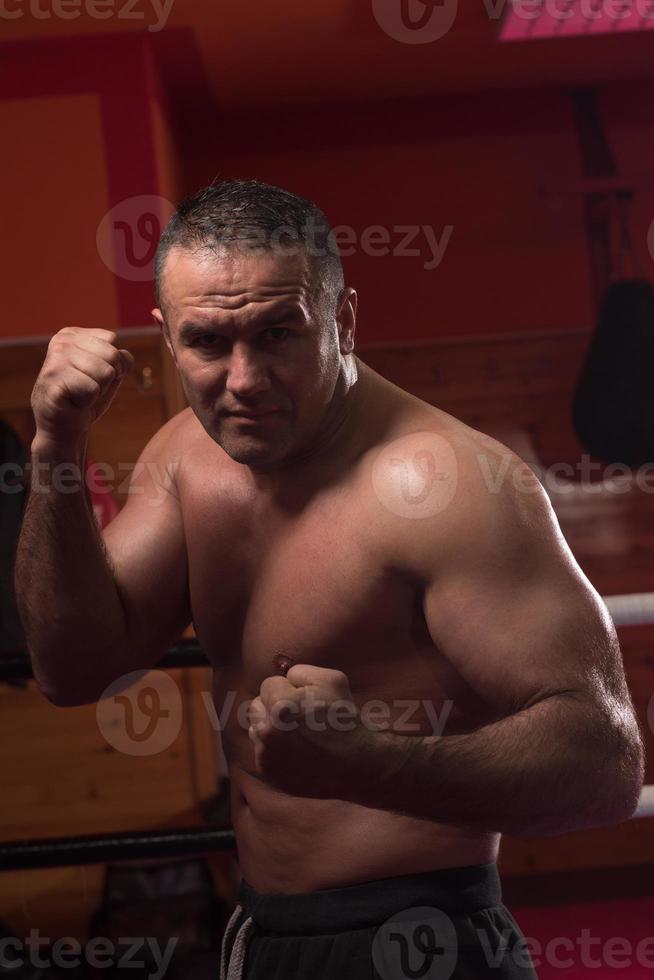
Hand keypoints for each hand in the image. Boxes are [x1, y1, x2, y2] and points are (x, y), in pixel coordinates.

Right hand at [31, 327, 133, 452]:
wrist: (63, 429)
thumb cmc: (86, 399)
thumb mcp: (109, 373)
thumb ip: (120, 358)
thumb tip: (122, 356)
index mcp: (71, 335)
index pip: (111, 339)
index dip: (112, 364)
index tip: (93, 376)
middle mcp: (60, 342)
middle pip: (112, 355)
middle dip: (107, 378)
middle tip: (87, 389)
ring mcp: (55, 360)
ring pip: (105, 372)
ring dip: (97, 391)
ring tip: (79, 395)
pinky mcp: (53, 382)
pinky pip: (92, 389)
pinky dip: (88, 402)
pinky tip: (72, 403)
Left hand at [247, 664, 375, 799]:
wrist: (356, 764)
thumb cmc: (344, 719)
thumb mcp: (331, 680)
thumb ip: (300, 671)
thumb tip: (284, 679)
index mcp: (280, 705)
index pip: (268, 684)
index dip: (288, 688)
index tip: (305, 700)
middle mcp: (267, 731)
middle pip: (256, 706)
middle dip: (273, 706)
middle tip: (298, 715)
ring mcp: (265, 755)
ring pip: (257, 729)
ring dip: (271, 727)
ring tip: (298, 734)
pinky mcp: (268, 772)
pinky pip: (262, 751)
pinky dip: (275, 749)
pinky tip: (298, 751)